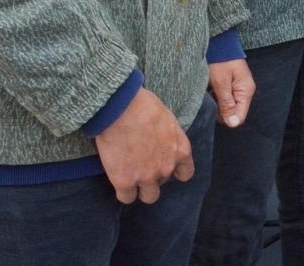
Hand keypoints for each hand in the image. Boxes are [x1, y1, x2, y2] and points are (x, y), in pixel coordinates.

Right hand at [93, 87, 192, 204]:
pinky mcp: (125, 182)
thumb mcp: (168, 120)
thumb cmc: (144, 106)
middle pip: (163, 183)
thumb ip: (169, 138)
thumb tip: (162, 140)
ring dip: (141, 188)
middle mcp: (167, 167)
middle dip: (153, 176)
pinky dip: (122, 191)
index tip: (163, 165)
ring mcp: (146, 177)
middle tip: (140, 164)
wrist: (122, 109)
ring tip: (130, 175)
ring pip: (149, 196)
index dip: (174, 171)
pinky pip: (126, 197)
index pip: (185, 173)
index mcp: (181, 150)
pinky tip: (118, 179)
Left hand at [208, 58, 254, 128]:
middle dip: (220, 110)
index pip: (239, 117)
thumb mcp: (221, 83)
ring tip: (210, 90)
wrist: (219, 42)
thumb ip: (227, 104)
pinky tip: (210, 88)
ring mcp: (238, 88)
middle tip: (211, 97)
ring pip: (227, 106)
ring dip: (217, 103)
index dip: (226, 118)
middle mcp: (244, 91)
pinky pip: (224, 98)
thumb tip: (233, 123)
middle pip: (233, 113)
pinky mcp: (231, 85)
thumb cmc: (220, 60)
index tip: (214, 109)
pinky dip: (216, 96)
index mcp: (246, 91)